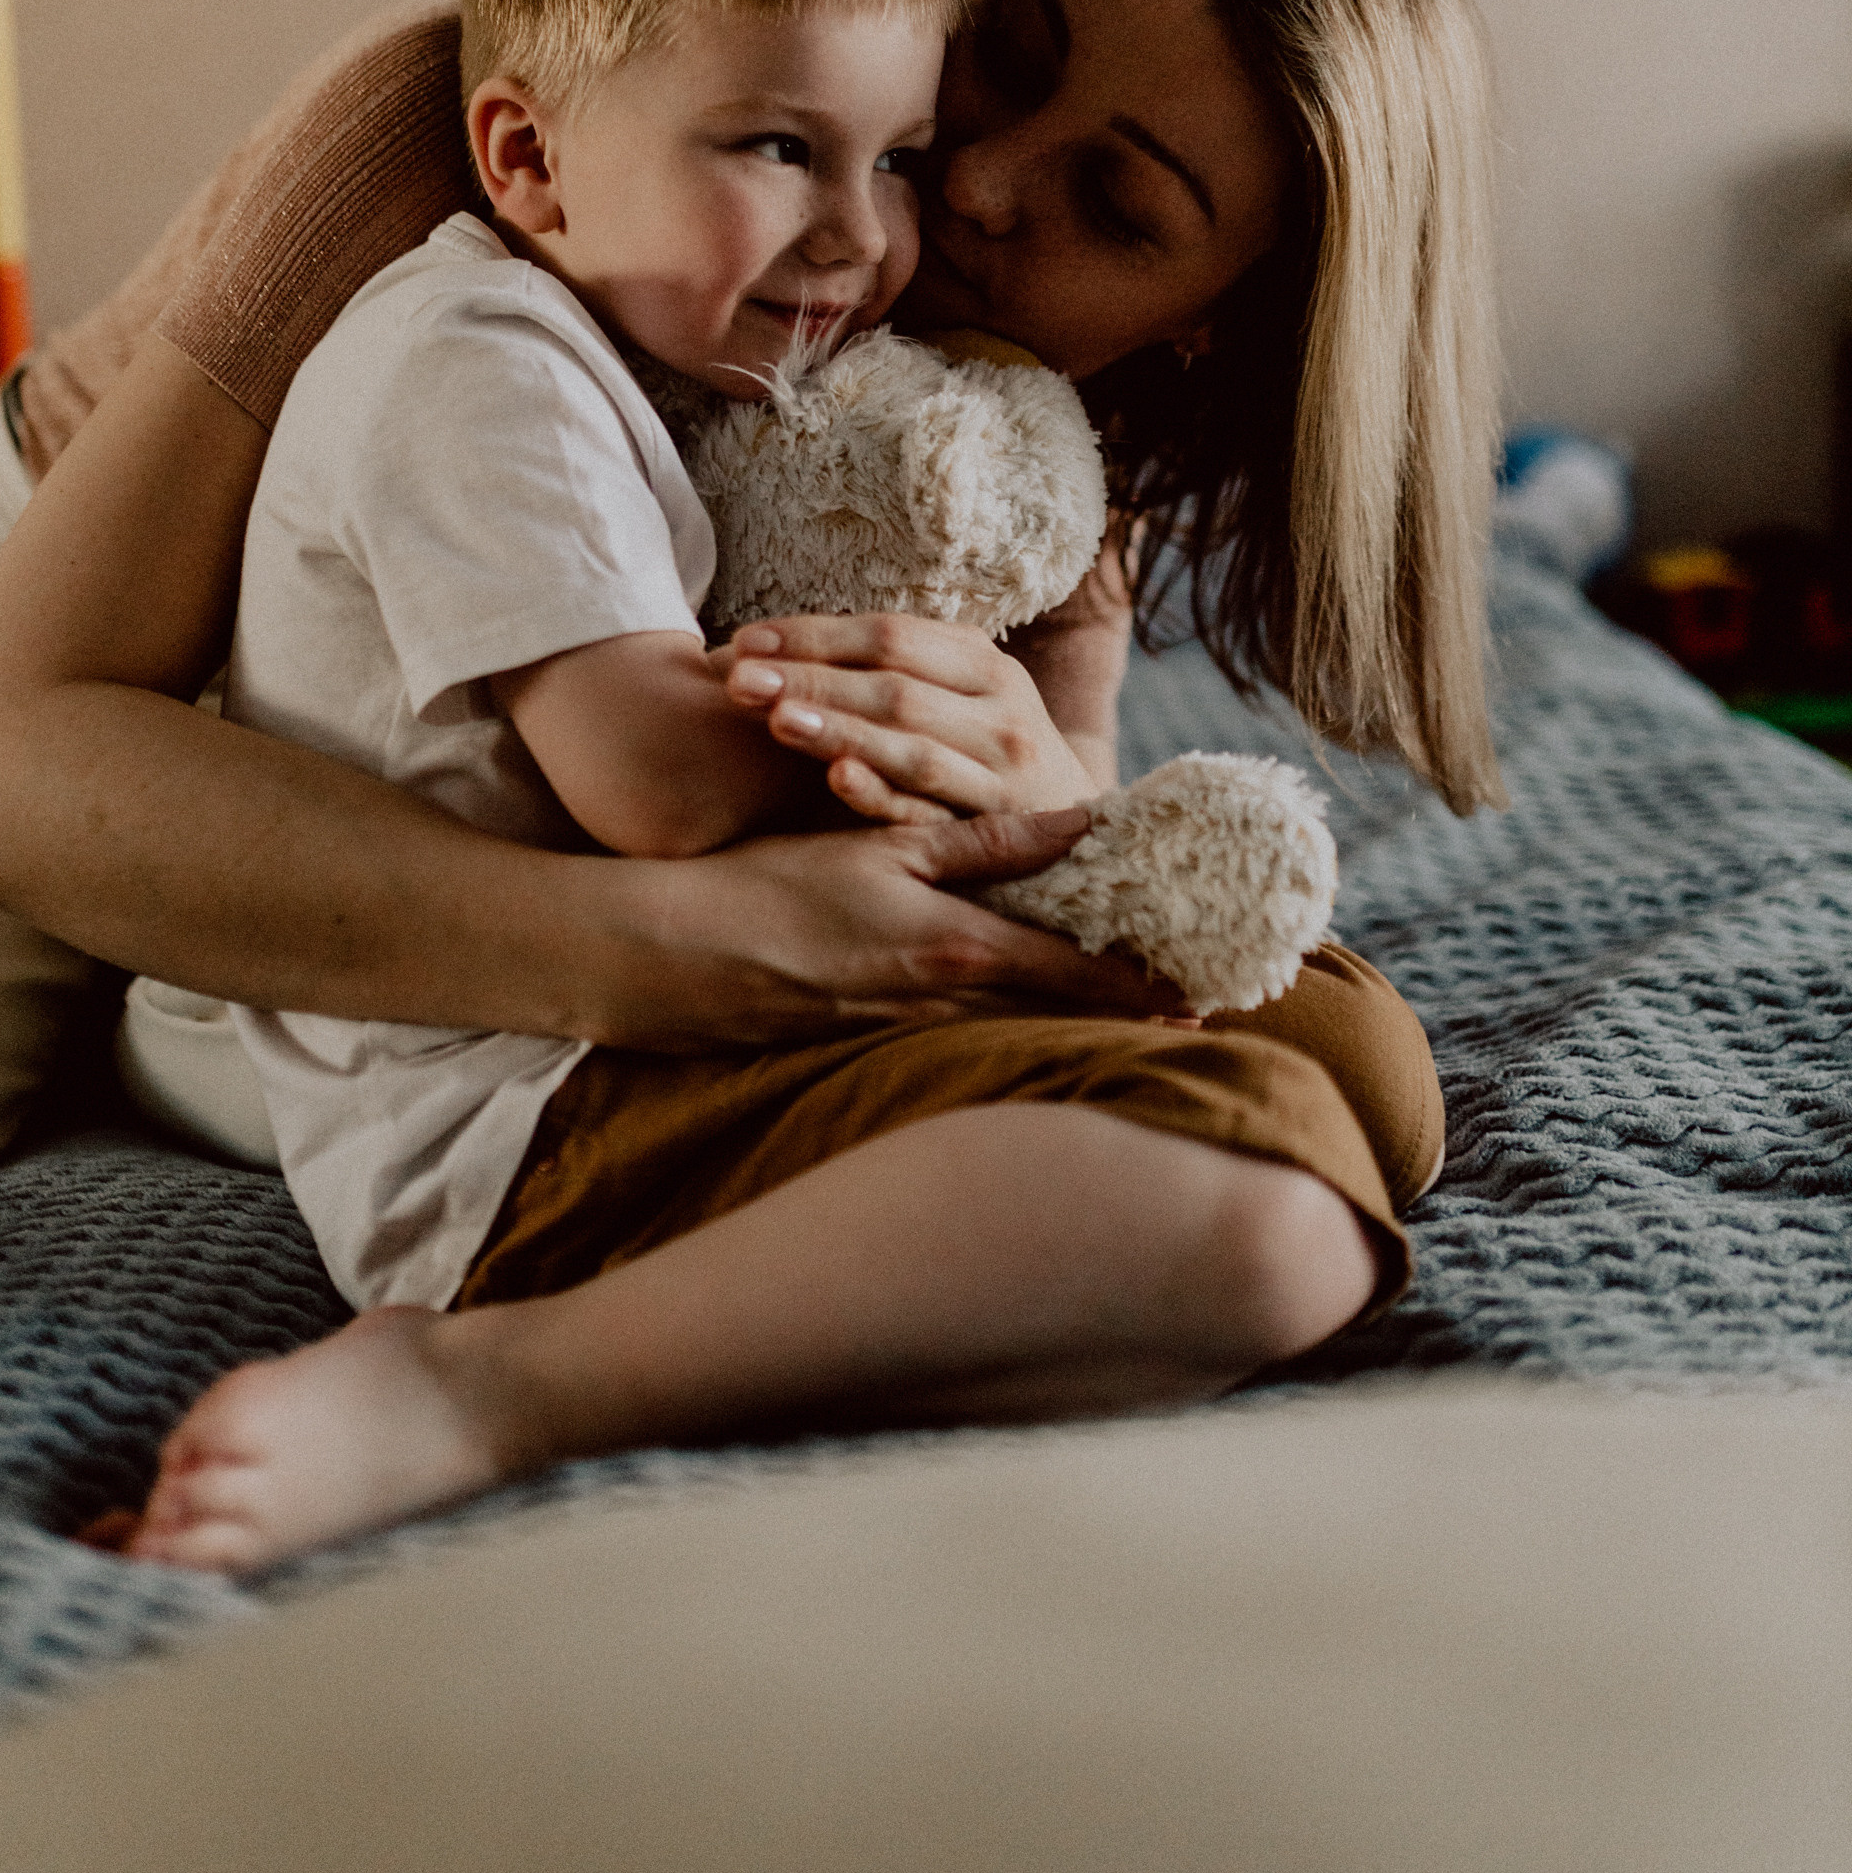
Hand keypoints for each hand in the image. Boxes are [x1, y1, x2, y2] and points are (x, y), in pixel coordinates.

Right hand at [618, 808, 1186, 1040]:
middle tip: (1188, 1012)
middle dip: (1122, 1016)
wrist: (673, 959)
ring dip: (1070, 1025)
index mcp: (957, 952)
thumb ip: (987, 843)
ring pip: (1012, 1034)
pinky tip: (1018, 1022)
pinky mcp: (866, 1047)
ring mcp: (905, 1035)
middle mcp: (943, 1006)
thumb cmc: (773, 888)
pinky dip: (1004, 1030)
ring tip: (1126, 1019)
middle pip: (1057, 1019)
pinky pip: (958, 1041)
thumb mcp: (885, 847)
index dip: (1140, 987)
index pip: (1075, 977)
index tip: (1199, 992)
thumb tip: (1083, 825)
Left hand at [715, 612, 1099, 824]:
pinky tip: (839, 779)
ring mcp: (1002, 777)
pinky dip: (884, 796)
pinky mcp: (995, 834)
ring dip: (842, 731)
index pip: (891, 636)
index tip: (745, 640)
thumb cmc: (988, 751)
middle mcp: (1000, 714)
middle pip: (895, 687)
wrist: (1078, 833)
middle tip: (738, 679)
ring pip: (913, 748)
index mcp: (984, 665)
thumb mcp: (964, 694)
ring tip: (776, 719)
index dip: (816, 634)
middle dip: (813, 679)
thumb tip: (783, 644)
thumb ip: (898, 669)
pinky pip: (931, 814)